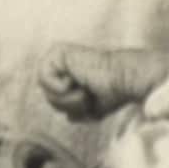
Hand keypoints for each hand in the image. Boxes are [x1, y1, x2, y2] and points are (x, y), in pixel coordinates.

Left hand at [38, 44, 168, 120]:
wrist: (124, 79)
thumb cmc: (113, 93)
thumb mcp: (91, 108)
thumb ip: (76, 111)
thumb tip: (69, 117)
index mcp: (68, 72)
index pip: (55, 100)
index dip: (71, 108)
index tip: (89, 99)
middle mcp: (61, 62)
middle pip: (48, 97)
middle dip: (68, 105)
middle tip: (86, 96)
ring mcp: (57, 55)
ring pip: (46, 91)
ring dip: (67, 99)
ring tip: (83, 91)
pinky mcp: (57, 51)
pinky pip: (44, 79)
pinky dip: (61, 88)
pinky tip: (76, 81)